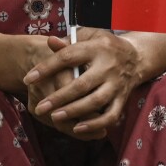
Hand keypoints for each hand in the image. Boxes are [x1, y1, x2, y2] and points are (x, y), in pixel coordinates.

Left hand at [23, 30, 141, 139]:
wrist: (137, 57)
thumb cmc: (104, 46)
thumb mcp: (88, 36)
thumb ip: (69, 42)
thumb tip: (49, 42)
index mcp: (95, 48)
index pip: (67, 58)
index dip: (47, 68)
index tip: (28, 78)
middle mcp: (107, 67)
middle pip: (81, 84)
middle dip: (59, 98)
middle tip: (40, 107)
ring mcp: (116, 84)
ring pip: (95, 102)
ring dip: (74, 112)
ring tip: (55, 117)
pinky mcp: (122, 99)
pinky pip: (110, 116)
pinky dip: (95, 125)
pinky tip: (77, 129)